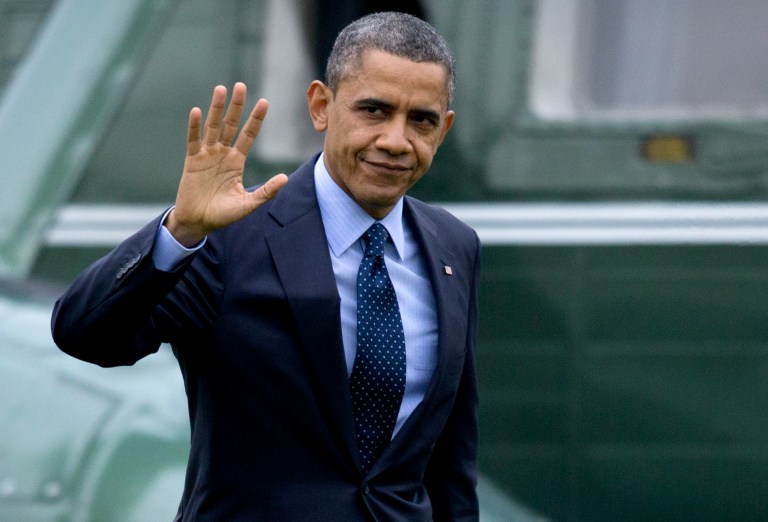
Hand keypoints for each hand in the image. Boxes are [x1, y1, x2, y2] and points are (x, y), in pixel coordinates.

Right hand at [166, 83, 287, 245]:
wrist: (199, 223)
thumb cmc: (223, 214)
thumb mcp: (248, 204)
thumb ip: (266, 192)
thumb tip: (285, 178)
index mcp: (236, 161)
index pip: (248, 135)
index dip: (256, 119)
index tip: (265, 102)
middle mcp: (222, 154)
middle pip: (230, 125)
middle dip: (236, 106)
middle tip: (241, 85)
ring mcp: (206, 155)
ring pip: (213, 127)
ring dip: (216, 109)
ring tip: (221, 89)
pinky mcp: (191, 161)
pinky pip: (193, 141)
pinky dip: (194, 127)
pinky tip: (196, 111)